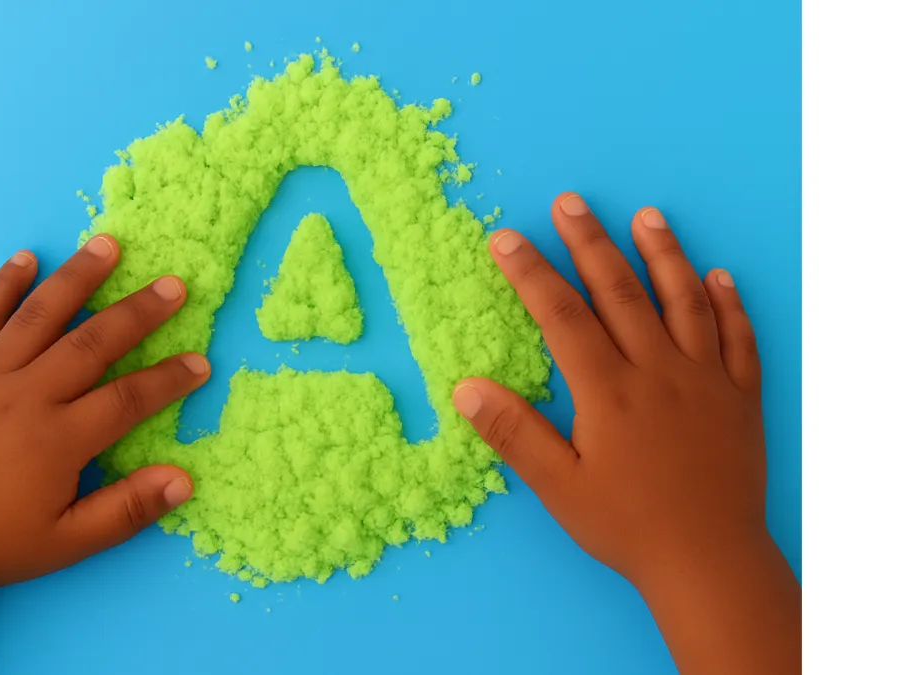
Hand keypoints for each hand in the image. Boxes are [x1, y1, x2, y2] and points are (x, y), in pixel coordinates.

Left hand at [0, 235, 208, 673]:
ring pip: (38, 315)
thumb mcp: (72, 541)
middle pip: (91, 342)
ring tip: (107, 244)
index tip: (201, 363)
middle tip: (174, 284)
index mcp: (57, 439)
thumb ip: (128, 509)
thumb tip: (184, 479)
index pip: (128, 399)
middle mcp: (24, 397)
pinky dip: (1, 285)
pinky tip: (25, 258)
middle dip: (138, 312)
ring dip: (76, 277)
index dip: (169, 380)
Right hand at [454, 192, 798, 673]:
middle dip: (590, 243)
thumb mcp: (559, 487)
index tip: (506, 238)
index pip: (563, 316)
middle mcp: (658, 371)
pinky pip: (738, 339)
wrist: (710, 560)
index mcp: (608, 390)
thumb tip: (466, 387)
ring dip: (663, 255)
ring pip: (683, 302)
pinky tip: (718, 278)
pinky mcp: (740, 397)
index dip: (531, 273)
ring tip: (647, 216)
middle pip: (620, 293)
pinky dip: (728, 304)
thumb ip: (514, 433)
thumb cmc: (628, 526)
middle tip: (571, 202)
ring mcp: (705, 379)